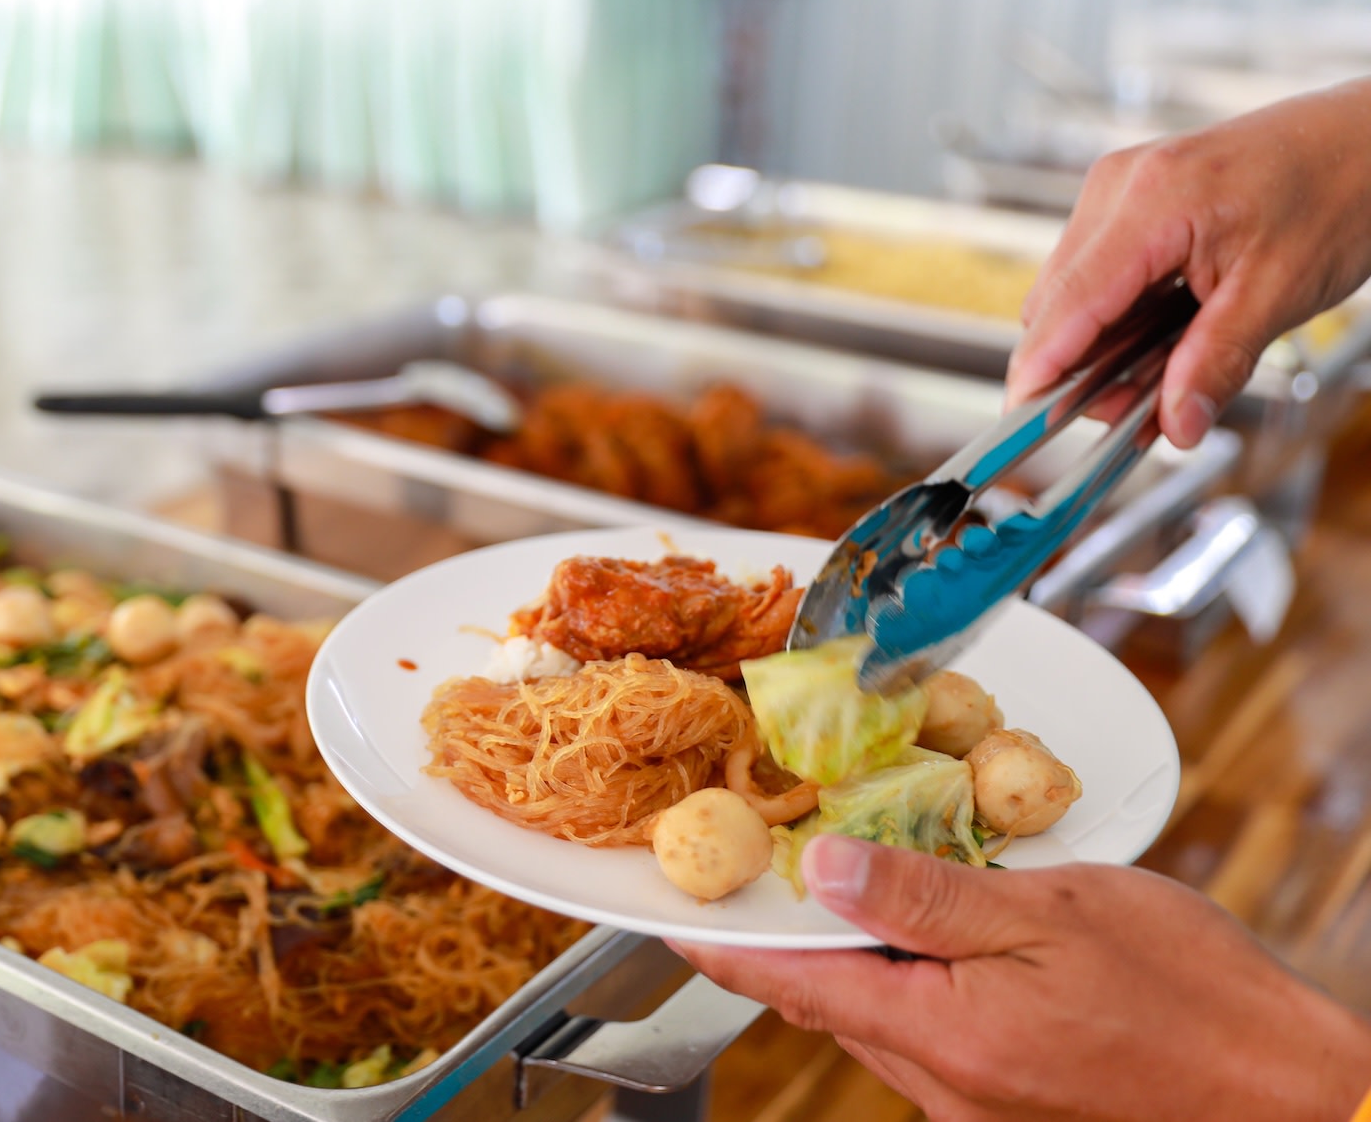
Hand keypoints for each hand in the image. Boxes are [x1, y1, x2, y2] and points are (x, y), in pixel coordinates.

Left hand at [670, 835, 1370, 1120]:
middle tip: (758, 864)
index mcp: (944, 1035)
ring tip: (847, 876)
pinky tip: (938, 928)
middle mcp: (945, 1086)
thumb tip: (823, 872)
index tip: (666, 908)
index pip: (790, 985)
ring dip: (853, 952)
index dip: (721, 940)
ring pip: (878, 1016)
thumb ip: (928, 899)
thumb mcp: (1055, 916)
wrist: (1296, 1097)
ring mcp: (976, 1104)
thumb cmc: (1196, 1002)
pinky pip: (931, 1035)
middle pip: (828, 999)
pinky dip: (912, 978)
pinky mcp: (1010, 1106)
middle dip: (787, 935)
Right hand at [1007, 78, 1370, 447]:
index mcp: (1154, 201)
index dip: (1041, 366)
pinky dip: (1115, 315)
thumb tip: (1177, 424)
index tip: (1024, 421)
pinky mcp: (1130, 196)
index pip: (1069, 301)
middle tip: (1129, 415)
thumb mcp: (1280, 293)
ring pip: (1071, 290)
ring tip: (1157, 378)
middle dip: (1078, 366)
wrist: (1368, 139)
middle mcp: (1121, 186)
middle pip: (1056, 300)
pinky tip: (1157, 339)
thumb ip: (1218, 361)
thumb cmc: (1337, 192)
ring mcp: (1120, 187)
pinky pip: (1096, 270)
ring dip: (1099, 343)